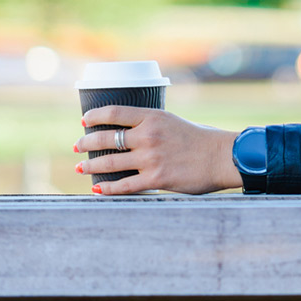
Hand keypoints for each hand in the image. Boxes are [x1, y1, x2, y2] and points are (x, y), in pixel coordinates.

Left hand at [75, 106, 242, 194]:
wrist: (223, 157)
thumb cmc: (202, 140)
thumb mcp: (174, 123)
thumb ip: (153, 126)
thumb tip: (131, 135)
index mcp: (154, 117)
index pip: (114, 113)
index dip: (94, 116)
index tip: (85, 121)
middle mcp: (149, 136)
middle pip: (105, 139)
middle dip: (86, 143)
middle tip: (78, 146)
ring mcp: (151, 158)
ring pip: (109, 163)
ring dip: (90, 166)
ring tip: (81, 168)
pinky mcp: (156, 179)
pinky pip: (124, 185)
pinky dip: (107, 188)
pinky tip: (98, 188)